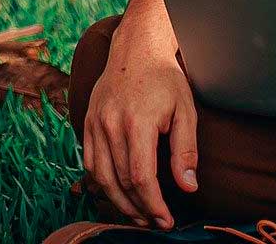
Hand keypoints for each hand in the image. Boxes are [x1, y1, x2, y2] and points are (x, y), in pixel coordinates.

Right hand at [82, 28, 198, 229]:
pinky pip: (89, 161)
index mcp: (136, 122)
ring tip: (138, 215)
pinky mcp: (87, 123)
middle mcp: (110, 124)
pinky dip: (101, 182)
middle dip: (139, 208)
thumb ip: (186, 151)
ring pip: (101, 176)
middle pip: (120, 181)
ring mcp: (94, 123)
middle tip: (156, 223)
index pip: (140, 177)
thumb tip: (188, 187)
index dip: (154, 204)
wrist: (134, 51)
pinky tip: (117, 192)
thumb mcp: (186, 112)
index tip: (167, 220)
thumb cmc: (164, 81)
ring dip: (118, 201)